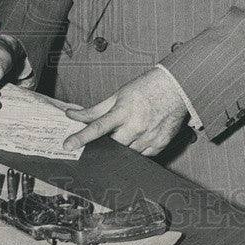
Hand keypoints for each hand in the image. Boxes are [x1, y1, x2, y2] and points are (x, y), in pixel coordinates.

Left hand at [63, 67, 188, 154]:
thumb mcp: (118, 95)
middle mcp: (136, 126)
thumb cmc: (146, 89)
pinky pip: (142, 156)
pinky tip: (138, 137)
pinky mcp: (160, 145)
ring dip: (121, 148)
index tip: (68, 145)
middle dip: (105, 145)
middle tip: (106, 140)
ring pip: (126, 154)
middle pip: (112, 146)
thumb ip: (95, 109)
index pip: (97, 128)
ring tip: (126, 133)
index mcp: (123, 111)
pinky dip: (135, 150)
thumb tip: (73, 114)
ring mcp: (149, 137)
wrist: (176, 88)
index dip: (81, 137)